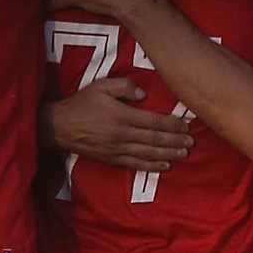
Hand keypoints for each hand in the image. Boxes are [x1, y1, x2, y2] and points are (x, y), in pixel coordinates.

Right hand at [50, 78, 193, 171]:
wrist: (60, 127)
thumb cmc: (82, 104)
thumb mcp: (101, 86)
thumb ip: (124, 86)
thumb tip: (144, 95)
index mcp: (122, 116)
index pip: (154, 122)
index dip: (172, 125)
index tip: (186, 125)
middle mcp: (123, 135)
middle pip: (155, 140)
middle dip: (175, 141)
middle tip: (191, 142)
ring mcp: (118, 150)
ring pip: (149, 154)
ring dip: (168, 154)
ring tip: (184, 154)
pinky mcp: (113, 160)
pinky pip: (136, 164)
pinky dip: (152, 166)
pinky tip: (165, 166)